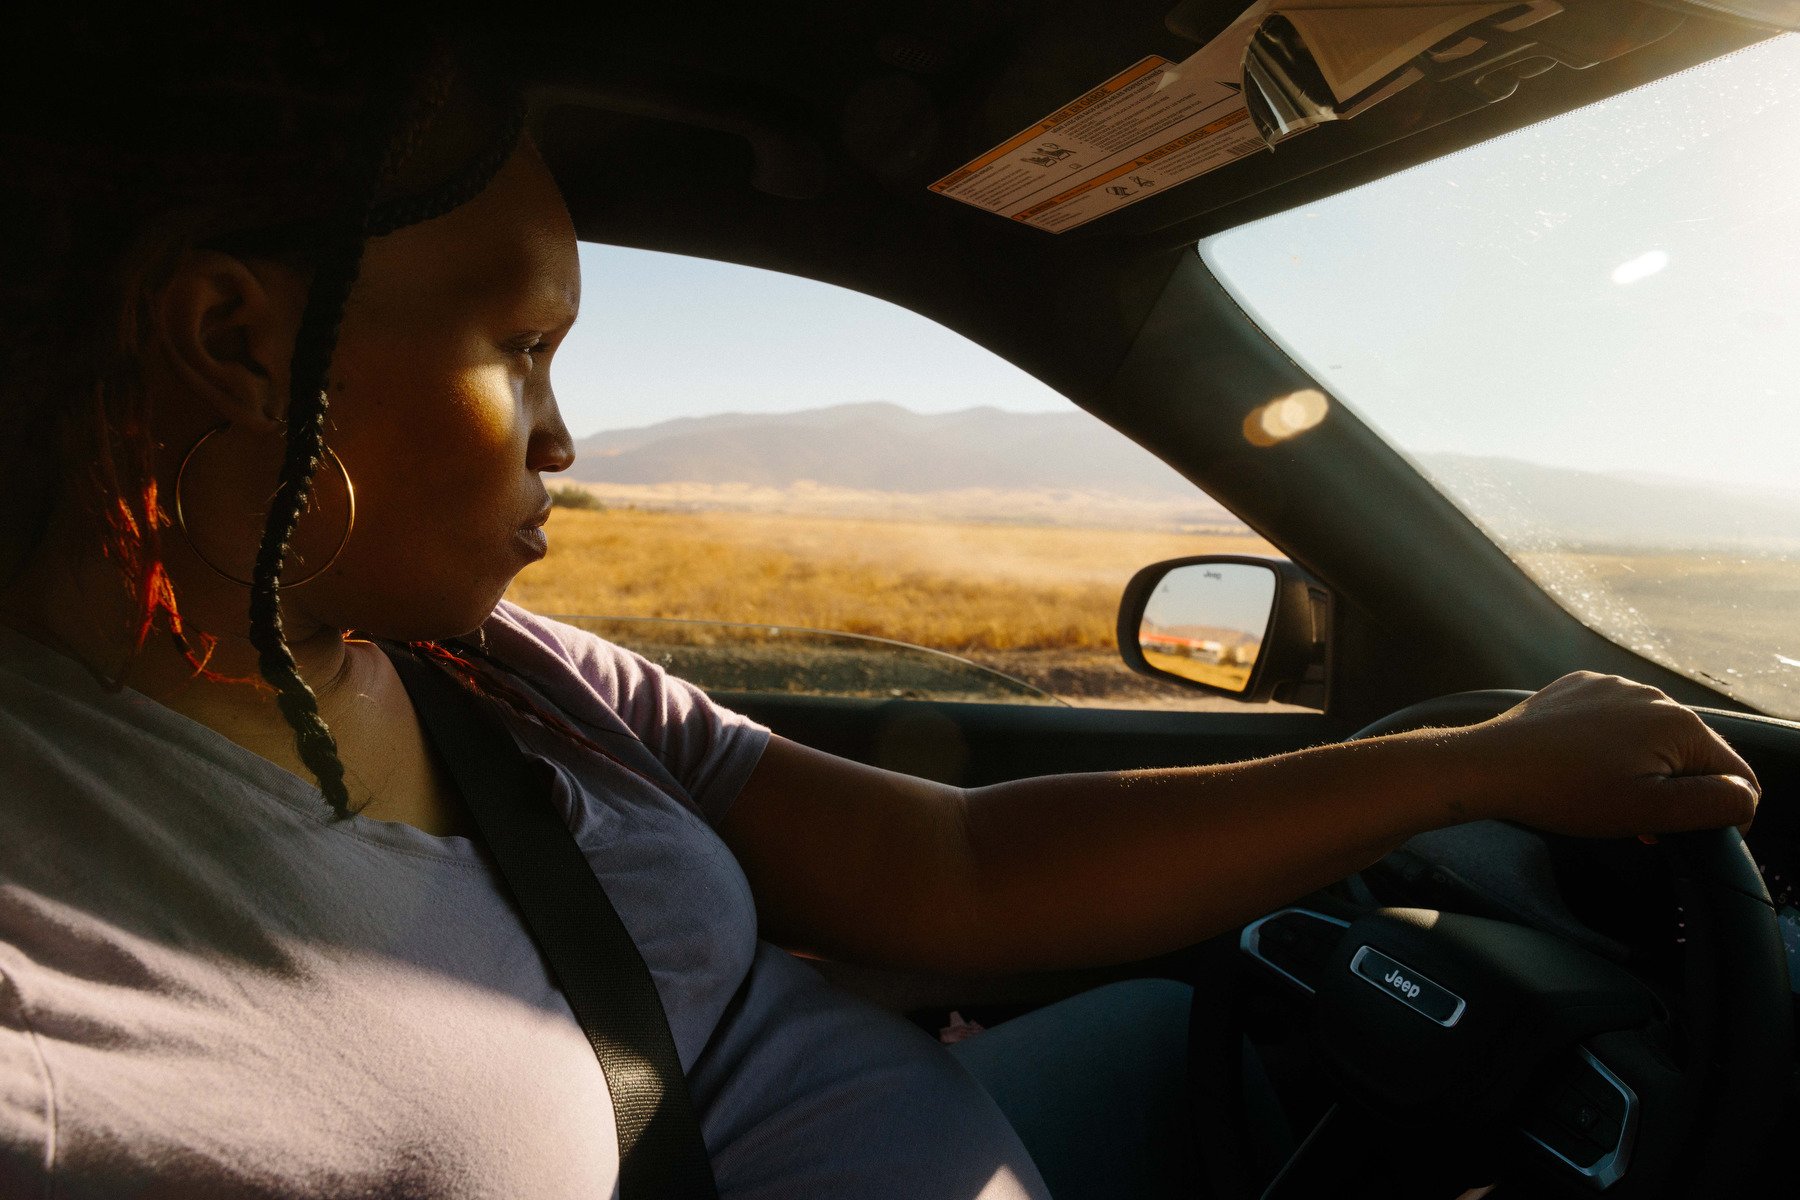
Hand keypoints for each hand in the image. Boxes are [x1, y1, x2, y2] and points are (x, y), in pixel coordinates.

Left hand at [1462, 672, 1759, 837]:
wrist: (1488, 766)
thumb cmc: (1566, 792)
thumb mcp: (1651, 810)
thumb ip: (1714, 804)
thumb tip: (1745, 796)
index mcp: (1679, 723)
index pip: (1735, 773)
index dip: (1727, 813)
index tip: (1692, 836)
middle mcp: (1650, 694)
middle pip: (1692, 755)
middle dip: (1678, 793)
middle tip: (1643, 825)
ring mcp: (1610, 687)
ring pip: (1652, 738)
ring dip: (1646, 773)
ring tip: (1610, 802)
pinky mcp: (1577, 690)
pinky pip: (1614, 723)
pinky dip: (1612, 750)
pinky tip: (1584, 772)